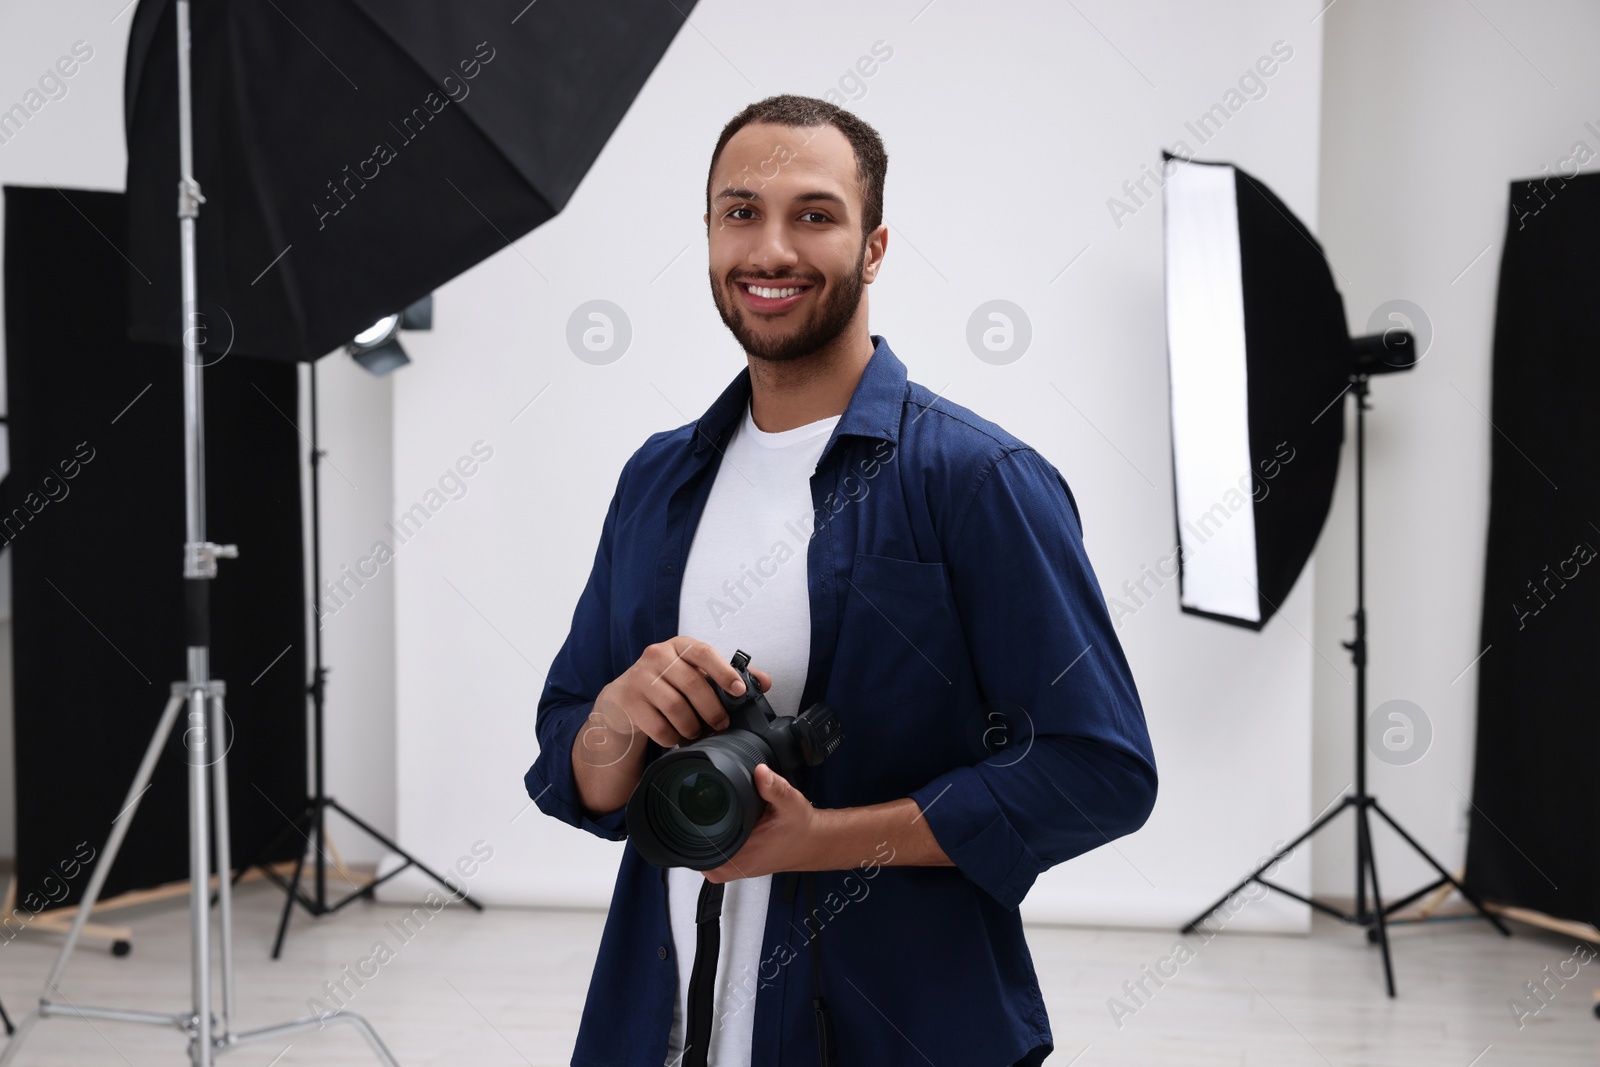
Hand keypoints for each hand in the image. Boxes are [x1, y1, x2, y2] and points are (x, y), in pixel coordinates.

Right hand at [586, 637, 771, 756]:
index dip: (724, 672)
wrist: (624, 696)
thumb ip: (729, 676)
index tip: (740, 691)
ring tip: (698, 732)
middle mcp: (658, 655)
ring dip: (692, 726)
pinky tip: (677, 737)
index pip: (704, 652)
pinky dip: (673, 737)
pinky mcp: (628, 700)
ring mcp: (640, 677)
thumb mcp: (696, 673)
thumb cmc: (669, 683)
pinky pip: (659, 726)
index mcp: (680, 645)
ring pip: (676, 707)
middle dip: (712, 709)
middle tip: (722, 724)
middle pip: (692, 684)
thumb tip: (765, 682)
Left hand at [703, 764, 823, 882]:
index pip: (698, 844)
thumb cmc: (801, 828)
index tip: (698, 805)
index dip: (694, 822)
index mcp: (742, 855)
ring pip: (701, 851)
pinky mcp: (735, 867)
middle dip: (697, 823)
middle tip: (714, 805)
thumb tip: (760, 772)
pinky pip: (712, 854)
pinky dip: (713, 838)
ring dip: (704, 831)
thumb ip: (774, 787)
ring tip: (720, 813)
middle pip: (694, 846)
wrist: (812, 843)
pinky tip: (724, 824)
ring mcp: (733, 869)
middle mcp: (734, 867)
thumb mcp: (790, 803)